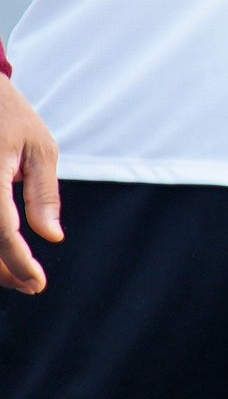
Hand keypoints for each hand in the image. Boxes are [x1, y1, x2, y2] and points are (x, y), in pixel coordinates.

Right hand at [0, 74, 61, 295]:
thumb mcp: (39, 147)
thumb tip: (52, 235)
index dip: (19, 263)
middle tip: (32, 284)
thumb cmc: (9, 114)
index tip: (38, 283)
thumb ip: (43, 194)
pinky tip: (1, 253)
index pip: (2, 233)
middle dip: (3, 272)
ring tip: (16, 275)